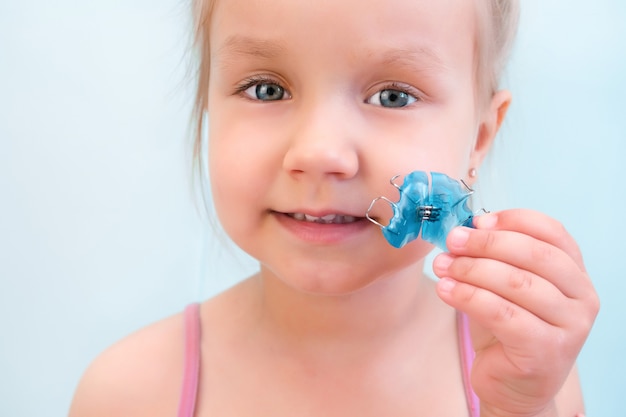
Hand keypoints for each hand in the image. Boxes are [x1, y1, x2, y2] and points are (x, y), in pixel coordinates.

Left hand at [432, 209, 598, 416]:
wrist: (513, 386)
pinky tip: (446, 290)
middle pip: (533, 254)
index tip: (477, 221)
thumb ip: (494, 259)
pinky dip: (468, 296)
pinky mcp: (545, 350)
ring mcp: (569, 326)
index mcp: (575, 273)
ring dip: (471, 269)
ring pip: (516, 282)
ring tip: (442, 266)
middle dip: (486, 243)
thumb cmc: (508, 330)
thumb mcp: (505, 287)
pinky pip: (501, 313)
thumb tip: (462, 231)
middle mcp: (582, 298)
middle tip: (452, 241)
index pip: (551, 232)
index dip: (512, 220)